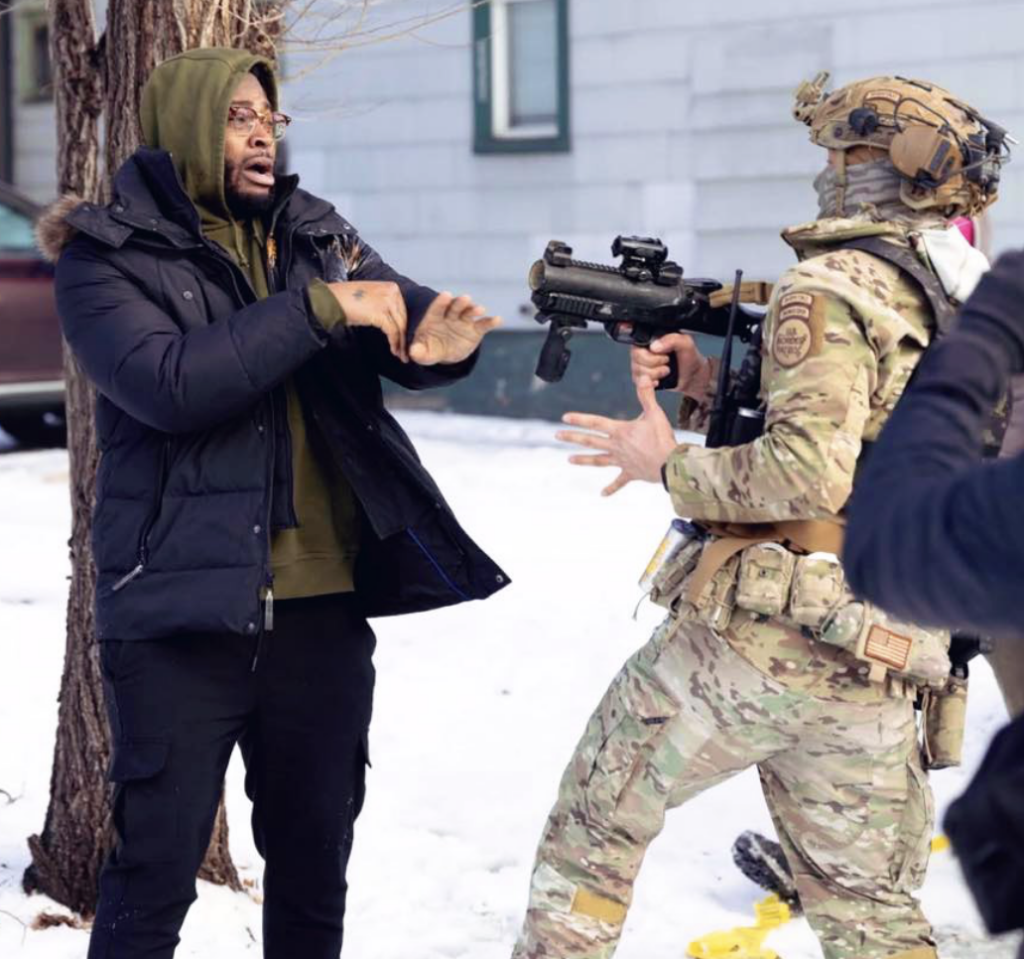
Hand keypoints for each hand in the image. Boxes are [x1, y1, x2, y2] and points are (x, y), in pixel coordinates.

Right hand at [327, 281, 408, 360]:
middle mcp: (392, 292)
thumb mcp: (371, 299)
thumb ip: (385, 306)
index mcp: (391, 287)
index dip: (404, 327)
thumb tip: (394, 322)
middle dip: (404, 337)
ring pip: (400, 326)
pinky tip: (393, 351)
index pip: (402, 310)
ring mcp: (387, 301)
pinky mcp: (381, 312)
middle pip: (403, 319)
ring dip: (401, 343)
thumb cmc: (345, 301)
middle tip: (405, 351)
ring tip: (400, 354)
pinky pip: (393, 331)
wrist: (330, 300)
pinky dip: (394, 343)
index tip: (404, 339)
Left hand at [409, 292, 502, 365]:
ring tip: (479, 309)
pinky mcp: (475, 330)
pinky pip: (484, 325)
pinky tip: (498, 320)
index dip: (441, 302)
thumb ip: (418, 352)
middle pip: (455, 307)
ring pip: (469, 313)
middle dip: (460, 302)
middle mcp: (450, 316)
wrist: (446, 353)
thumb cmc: (430, 349)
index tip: (446, 295)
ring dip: (474, 310)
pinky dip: (491, 322)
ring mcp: (463, 321)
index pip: (437, 307)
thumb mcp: (423, 353)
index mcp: (434, 317)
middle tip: (465, 298)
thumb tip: (414, 353)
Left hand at [557, 377, 679, 495]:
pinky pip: (619, 482)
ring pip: (599, 460)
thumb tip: (642, 377)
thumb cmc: (662, 438)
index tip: (564, 418)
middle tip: (557, 435)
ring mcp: (622, 461)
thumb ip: (646, 395)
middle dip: (573, 437)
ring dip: (584, 460)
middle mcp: (617, 447)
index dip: (579, 419)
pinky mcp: (631, 473)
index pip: (595, 423)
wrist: (670, 464)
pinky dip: (611, 488)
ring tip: (569, 460)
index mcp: (620, 431)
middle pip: (590, 441)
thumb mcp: (655, 414)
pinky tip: (602, 494)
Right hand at [630, 333, 707, 392]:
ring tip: (666, 370)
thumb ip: (671, 339)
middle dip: (654, 364)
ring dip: (655, 374)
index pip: (637, 346)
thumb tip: (654, 347)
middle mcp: (642, 352)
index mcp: (650, 340)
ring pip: (638, 373)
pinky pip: (639, 385)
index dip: (648, 353)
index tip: (661, 354)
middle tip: (667, 361)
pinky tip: (658, 381)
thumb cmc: (688, 358)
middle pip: (636, 360)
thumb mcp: (685, 343)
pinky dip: (649, 385)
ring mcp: (640, 367)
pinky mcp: (642, 381)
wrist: (692, 376)